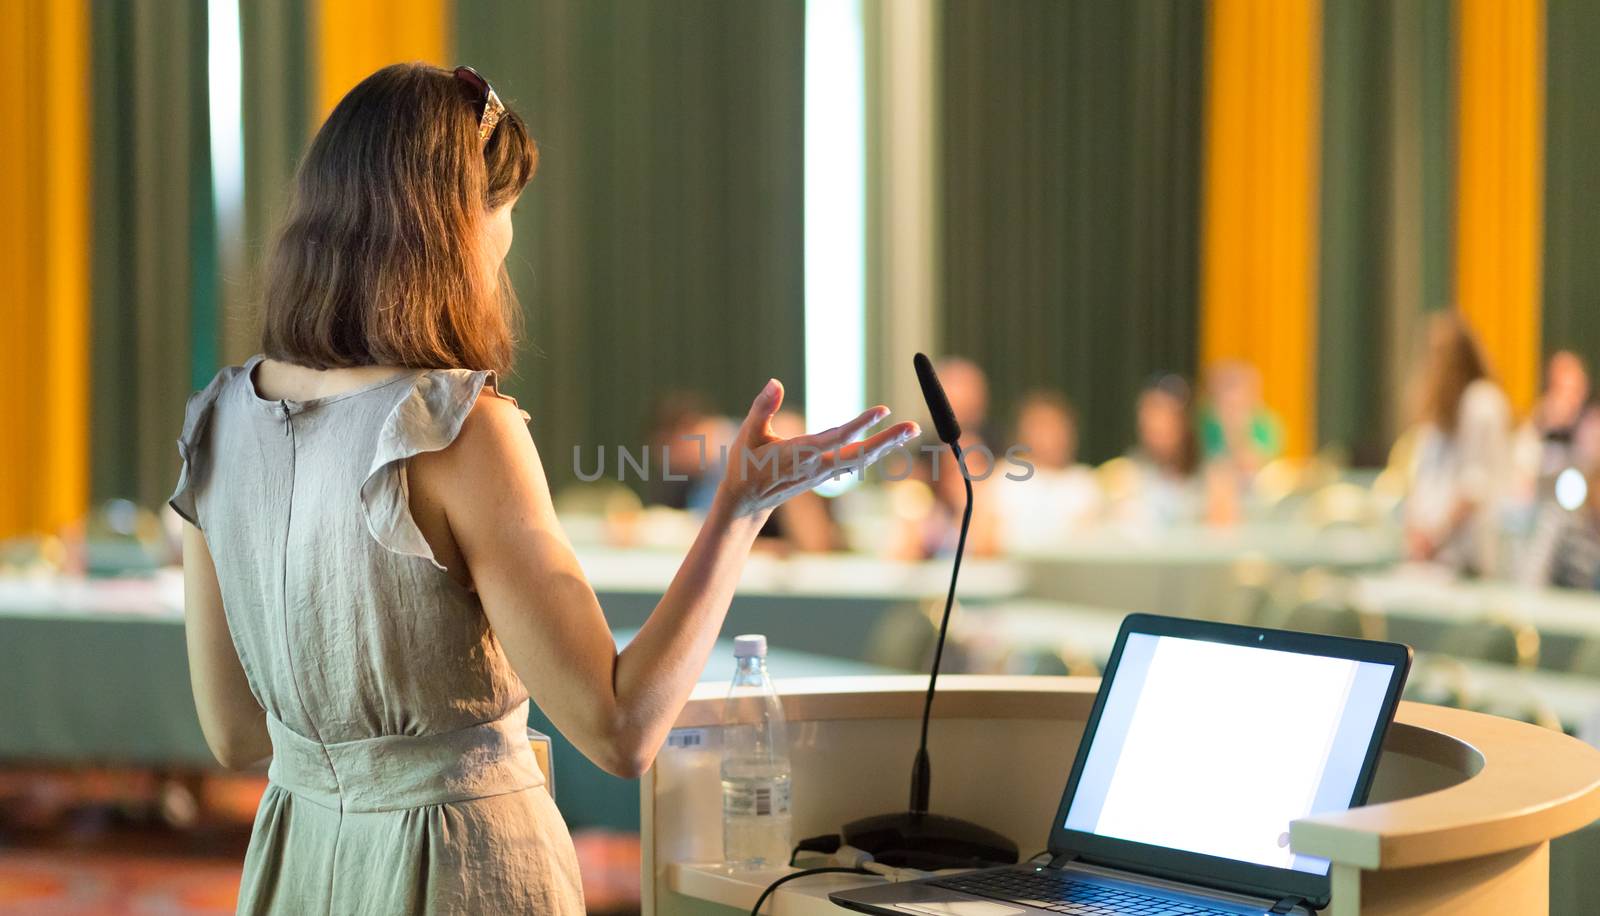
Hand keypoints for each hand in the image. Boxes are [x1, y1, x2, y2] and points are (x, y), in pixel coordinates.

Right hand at [714, 379, 918, 519]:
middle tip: (913, 426)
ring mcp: (823, 474)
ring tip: (911, 430)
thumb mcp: (747, 433)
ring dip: (887, 445)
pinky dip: (874, 451)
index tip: (882, 410)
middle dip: (887, 441)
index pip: (835, 438)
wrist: (747, 502)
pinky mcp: (825, 475)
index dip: (860, 425)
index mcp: (797, 454)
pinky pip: (855, 462)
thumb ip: (762, 408)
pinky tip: (891, 441)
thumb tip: (776, 382)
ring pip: (861, 459)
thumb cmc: (745, 464)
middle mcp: (816, 467)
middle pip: (859, 454)